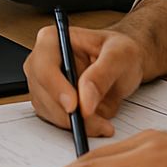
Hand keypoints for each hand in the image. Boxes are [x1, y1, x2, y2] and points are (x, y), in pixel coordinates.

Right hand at [24, 23, 145, 136]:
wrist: (124, 64)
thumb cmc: (120, 51)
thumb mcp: (119, 56)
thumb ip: (101, 75)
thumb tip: (84, 100)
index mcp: (52, 39)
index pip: (43, 66)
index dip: (56, 88)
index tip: (75, 106)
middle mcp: (42, 60)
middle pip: (42, 92)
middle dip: (69, 113)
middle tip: (98, 122)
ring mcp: (43, 82)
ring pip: (48, 110)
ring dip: (75, 123)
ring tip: (103, 122)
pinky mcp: (50, 100)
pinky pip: (55, 120)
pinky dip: (76, 126)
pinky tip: (96, 122)